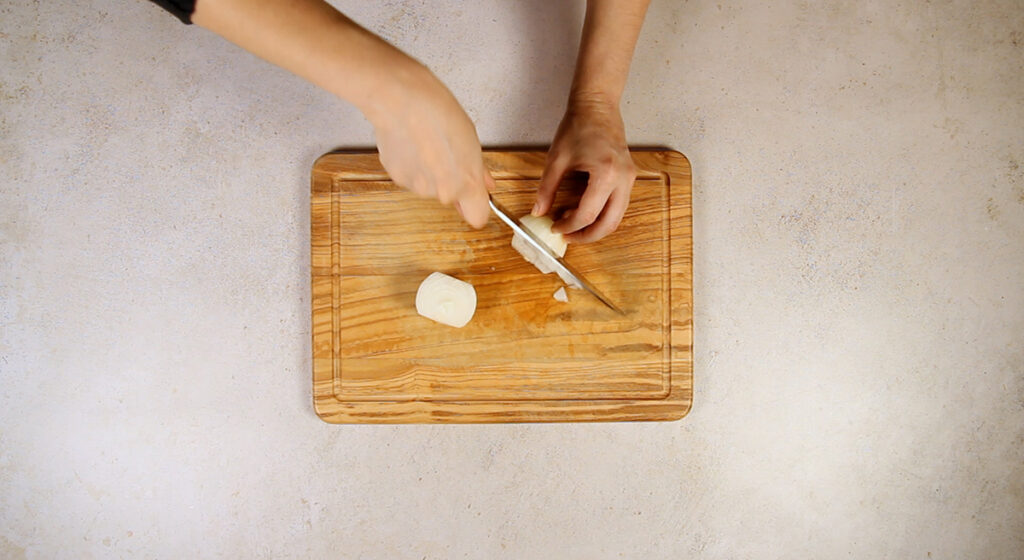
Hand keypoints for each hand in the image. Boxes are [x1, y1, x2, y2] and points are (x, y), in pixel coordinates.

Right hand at [368, 65, 492, 227]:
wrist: (401, 100)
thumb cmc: (438, 111)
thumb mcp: (471, 139)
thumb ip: (479, 169)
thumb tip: (485, 181)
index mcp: (466, 183)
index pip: (477, 217)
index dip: (476, 205)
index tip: (475, 195)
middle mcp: (442, 192)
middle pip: (451, 198)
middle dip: (451, 180)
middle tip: (448, 153)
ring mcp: (418, 187)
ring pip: (429, 187)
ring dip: (430, 172)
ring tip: (427, 143)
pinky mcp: (397, 178)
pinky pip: (411, 177)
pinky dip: (412, 165)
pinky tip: (412, 144)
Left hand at [533, 98, 635, 242]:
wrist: (597, 106)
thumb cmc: (578, 126)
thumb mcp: (556, 159)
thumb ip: (546, 189)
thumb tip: (539, 211)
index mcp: (606, 173)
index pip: (587, 214)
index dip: (569, 226)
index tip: (555, 227)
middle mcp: (623, 179)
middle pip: (609, 224)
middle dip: (587, 236)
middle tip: (567, 237)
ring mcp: (630, 178)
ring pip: (617, 218)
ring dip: (596, 227)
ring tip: (572, 224)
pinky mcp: (629, 177)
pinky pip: (619, 206)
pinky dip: (603, 215)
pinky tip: (584, 211)